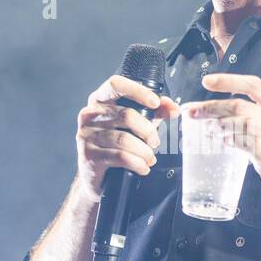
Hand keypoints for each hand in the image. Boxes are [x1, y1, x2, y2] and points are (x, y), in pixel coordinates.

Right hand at [75, 75, 181, 202]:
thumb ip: (155, 113)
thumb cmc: (116, 144)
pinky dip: (137, 163)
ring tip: (149, 158)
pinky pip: (120, 156)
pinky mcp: (88, 155)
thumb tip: (173, 108)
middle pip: (126, 115)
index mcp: (100, 100)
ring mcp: (86, 134)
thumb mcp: (137, 124)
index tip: (155, 103)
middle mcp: (89, 114)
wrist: (97, 176)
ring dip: (144, 151)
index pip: (115, 84)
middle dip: (147, 131)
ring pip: (124, 139)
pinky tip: (143, 167)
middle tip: (155, 142)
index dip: (138, 91)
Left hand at [179, 73, 260, 213]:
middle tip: (192, 112)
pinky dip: (233, 141)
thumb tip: (220, 122)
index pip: (253, 85)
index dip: (228, 80)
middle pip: (240, 105)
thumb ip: (254, 123)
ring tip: (205, 128)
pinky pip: (249, 145)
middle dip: (211, 107)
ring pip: (243, 122)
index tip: (206, 80)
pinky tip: (222, 141)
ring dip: (219, 124)